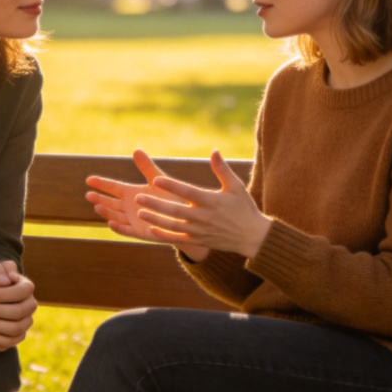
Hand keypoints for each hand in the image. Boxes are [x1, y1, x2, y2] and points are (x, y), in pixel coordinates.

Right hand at [86, 150, 208, 261]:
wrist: (184, 217)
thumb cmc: (171, 196)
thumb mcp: (158, 179)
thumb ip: (146, 167)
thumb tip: (136, 149)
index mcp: (132, 193)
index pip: (113, 187)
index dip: (102, 184)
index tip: (89, 180)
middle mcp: (130, 206)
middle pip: (111, 202)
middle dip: (99, 198)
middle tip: (88, 194)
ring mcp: (133, 220)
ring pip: (115, 216)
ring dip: (106, 212)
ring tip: (97, 206)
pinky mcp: (140, 232)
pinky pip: (127, 231)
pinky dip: (119, 228)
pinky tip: (111, 223)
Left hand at [127, 149, 271, 259]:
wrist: (253, 237)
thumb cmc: (244, 208)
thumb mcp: (236, 186)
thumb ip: (222, 169)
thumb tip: (214, 150)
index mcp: (211, 201)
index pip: (187, 192)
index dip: (171, 186)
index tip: (156, 180)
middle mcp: (203, 216)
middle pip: (175, 210)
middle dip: (156, 203)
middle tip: (138, 196)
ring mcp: (200, 230)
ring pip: (173, 226)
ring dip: (155, 219)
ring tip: (140, 212)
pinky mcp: (199, 241)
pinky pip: (179, 239)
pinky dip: (164, 236)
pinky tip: (151, 230)